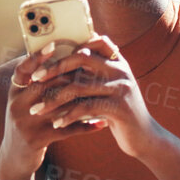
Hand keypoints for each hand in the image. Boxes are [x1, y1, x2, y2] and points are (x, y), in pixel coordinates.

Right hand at [0, 40, 117, 172]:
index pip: (23, 69)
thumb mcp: (25, 102)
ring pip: (59, 105)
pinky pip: (66, 129)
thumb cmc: (27, 123)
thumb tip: (57, 57)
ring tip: (103, 94)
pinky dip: (86, 125)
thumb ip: (37, 84)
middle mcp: (17, 105)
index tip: (53, 44)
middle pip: (46, 84)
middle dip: (71, 76)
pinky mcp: (37, 140)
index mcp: (15, 92)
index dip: (37, 57)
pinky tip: (102, 123)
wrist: (14, 158)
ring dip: (84, 100)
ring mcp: (26, 123)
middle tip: (93, 69)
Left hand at [19, 36, 155, 153]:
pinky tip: (57, 124)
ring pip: (79, 86)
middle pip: (81, 59)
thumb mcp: (109, 90)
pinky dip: (69, 116)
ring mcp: (122, 87)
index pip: (95, 41)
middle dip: (54, 69)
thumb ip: (94, 76)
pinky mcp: (120, 107)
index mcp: (118, 62)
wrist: (145, 138)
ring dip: (54, 99)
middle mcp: (121, 70)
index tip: (48, 56)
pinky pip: (87, 108)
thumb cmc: (121, 114)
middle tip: (35, 80)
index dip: (70, 46)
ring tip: (38, 110)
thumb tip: (64, 64)